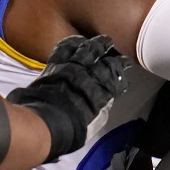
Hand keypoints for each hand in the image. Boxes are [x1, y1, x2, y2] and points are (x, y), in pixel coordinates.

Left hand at [7, 35, 129, 160]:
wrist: (45, 123)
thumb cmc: (72, 129)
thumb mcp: (96, 121)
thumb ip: (102, 107)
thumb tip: (105, 101)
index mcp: (101, 89)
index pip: (114, 71)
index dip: (120, 65)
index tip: (124, 62)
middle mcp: (88, 75)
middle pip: (100, 55)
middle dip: (106, 47)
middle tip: (109, 42)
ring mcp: (70, 68)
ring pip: (83, 48)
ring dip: (90, 43)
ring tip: (93, 41)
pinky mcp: (54, 66)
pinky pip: (63, 49)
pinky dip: (69, 44)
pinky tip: (73, 42)